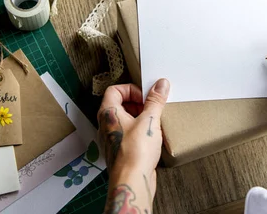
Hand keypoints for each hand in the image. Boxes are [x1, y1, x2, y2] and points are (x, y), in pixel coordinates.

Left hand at [99, 79, 169, 212]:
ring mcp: (112, 138)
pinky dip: (139, 131)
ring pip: (125, 120)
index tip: (145, 96)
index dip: (131, 90)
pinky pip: (129, 134)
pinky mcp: (120, 150)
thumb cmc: (134, 153)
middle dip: (138, 103)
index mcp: (108, 113)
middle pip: (120, 104)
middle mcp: (106, 125)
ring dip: (140, 117)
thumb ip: (155, 100)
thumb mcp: (149, 120)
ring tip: (153, 122)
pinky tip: (152, 137)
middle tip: (152, 108)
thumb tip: (160, 84)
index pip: (114, 90)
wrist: (132, 181)